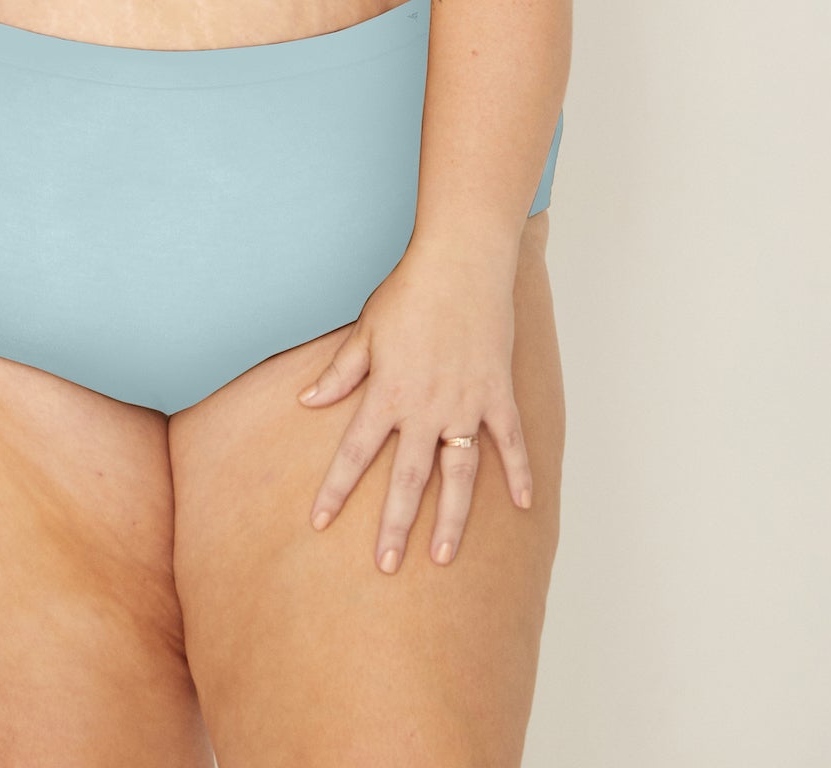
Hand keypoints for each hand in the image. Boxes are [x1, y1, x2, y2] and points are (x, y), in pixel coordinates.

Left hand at [297, 241, 532, 573]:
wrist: (460, 263)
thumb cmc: (408, 292)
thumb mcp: (365, 331)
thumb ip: (341, 372)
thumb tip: (308, 400)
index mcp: (387, 393)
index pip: (353, 453)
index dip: (336, 489)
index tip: (320, 522)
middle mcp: (425, 408)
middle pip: (406, 479)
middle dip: (394, 525)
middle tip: (386, 566)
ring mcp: (465, 404)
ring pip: (458, 474)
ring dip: (450, 518)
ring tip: (443, 556)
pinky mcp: (497, 394)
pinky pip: (510, 442)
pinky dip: (519, 473)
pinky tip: (523, 506)